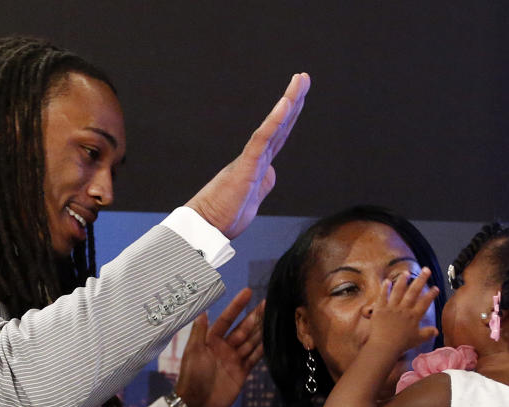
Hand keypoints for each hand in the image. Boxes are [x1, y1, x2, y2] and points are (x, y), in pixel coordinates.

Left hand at [174, 288, 263, 406]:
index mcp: (211, 340)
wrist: (196, 404)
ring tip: (274, 316)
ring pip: (251, 341)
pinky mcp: (242, 372)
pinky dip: (263, 348)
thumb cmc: (192, 376)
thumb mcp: (193, 352)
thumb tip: (203, 309)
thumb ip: (199, 331)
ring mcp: (235, 359)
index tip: (248, 292)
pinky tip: (272, 338)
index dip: (237, 306)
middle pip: (243, 328)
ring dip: (262, 329)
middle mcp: (225, 347)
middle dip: (255, 316)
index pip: (227, 319)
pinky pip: (255, 357)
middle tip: (269, 302)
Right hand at [185, 73, 309, 238]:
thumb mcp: (252, 199)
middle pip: (280, 124)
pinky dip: (274, 121)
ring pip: (274, 126)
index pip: (279, 134)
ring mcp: (251, 160)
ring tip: (300, 80)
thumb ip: (262, 183)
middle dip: (294, 99)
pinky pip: (262, 140)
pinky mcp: (245, 167)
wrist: (205, 227)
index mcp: (258, 164)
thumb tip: (271, 172)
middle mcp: (255, 157)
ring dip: (289, 101)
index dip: (290, 114)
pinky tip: (285, 104)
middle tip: (304, 77)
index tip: (299, 95)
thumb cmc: (224, 215)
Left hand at [368, 267, 438, 352]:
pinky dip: (384, 288)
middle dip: (421, 280)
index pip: (425, 302)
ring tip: (407, 272)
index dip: (431, 294)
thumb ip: (427, 333)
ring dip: (403, 280)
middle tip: (427, 270)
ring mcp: (391, 308)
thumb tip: (436, 331)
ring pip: (398, 291)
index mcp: (414, 316)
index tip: (436, 287)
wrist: (384, 346)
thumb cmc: (401, 344)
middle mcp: (404, 309)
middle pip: (414, 292)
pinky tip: (387, 281)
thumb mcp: (417, 339)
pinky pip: (382, 296)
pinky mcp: (380, 309)